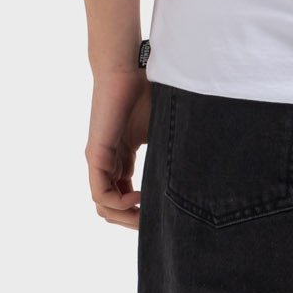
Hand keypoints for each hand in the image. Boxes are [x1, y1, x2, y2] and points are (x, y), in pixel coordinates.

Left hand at [86, 69, 151, 228]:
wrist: (128, 69)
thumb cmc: (146, 93)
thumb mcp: (161, 133)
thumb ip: (167, 156)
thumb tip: (195, 179)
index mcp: (120, 160)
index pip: (124, 198)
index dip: (141, 213)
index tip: (163, 214)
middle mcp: (106, 164)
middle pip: (112, 210)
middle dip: (134, 222)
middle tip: (155, 223)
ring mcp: (99, 162)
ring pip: (104, 207)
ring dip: (126, 217)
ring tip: (147, 214)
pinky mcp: (96, 156)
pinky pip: (101, 194)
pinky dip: (119, 204)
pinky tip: (140, 197)